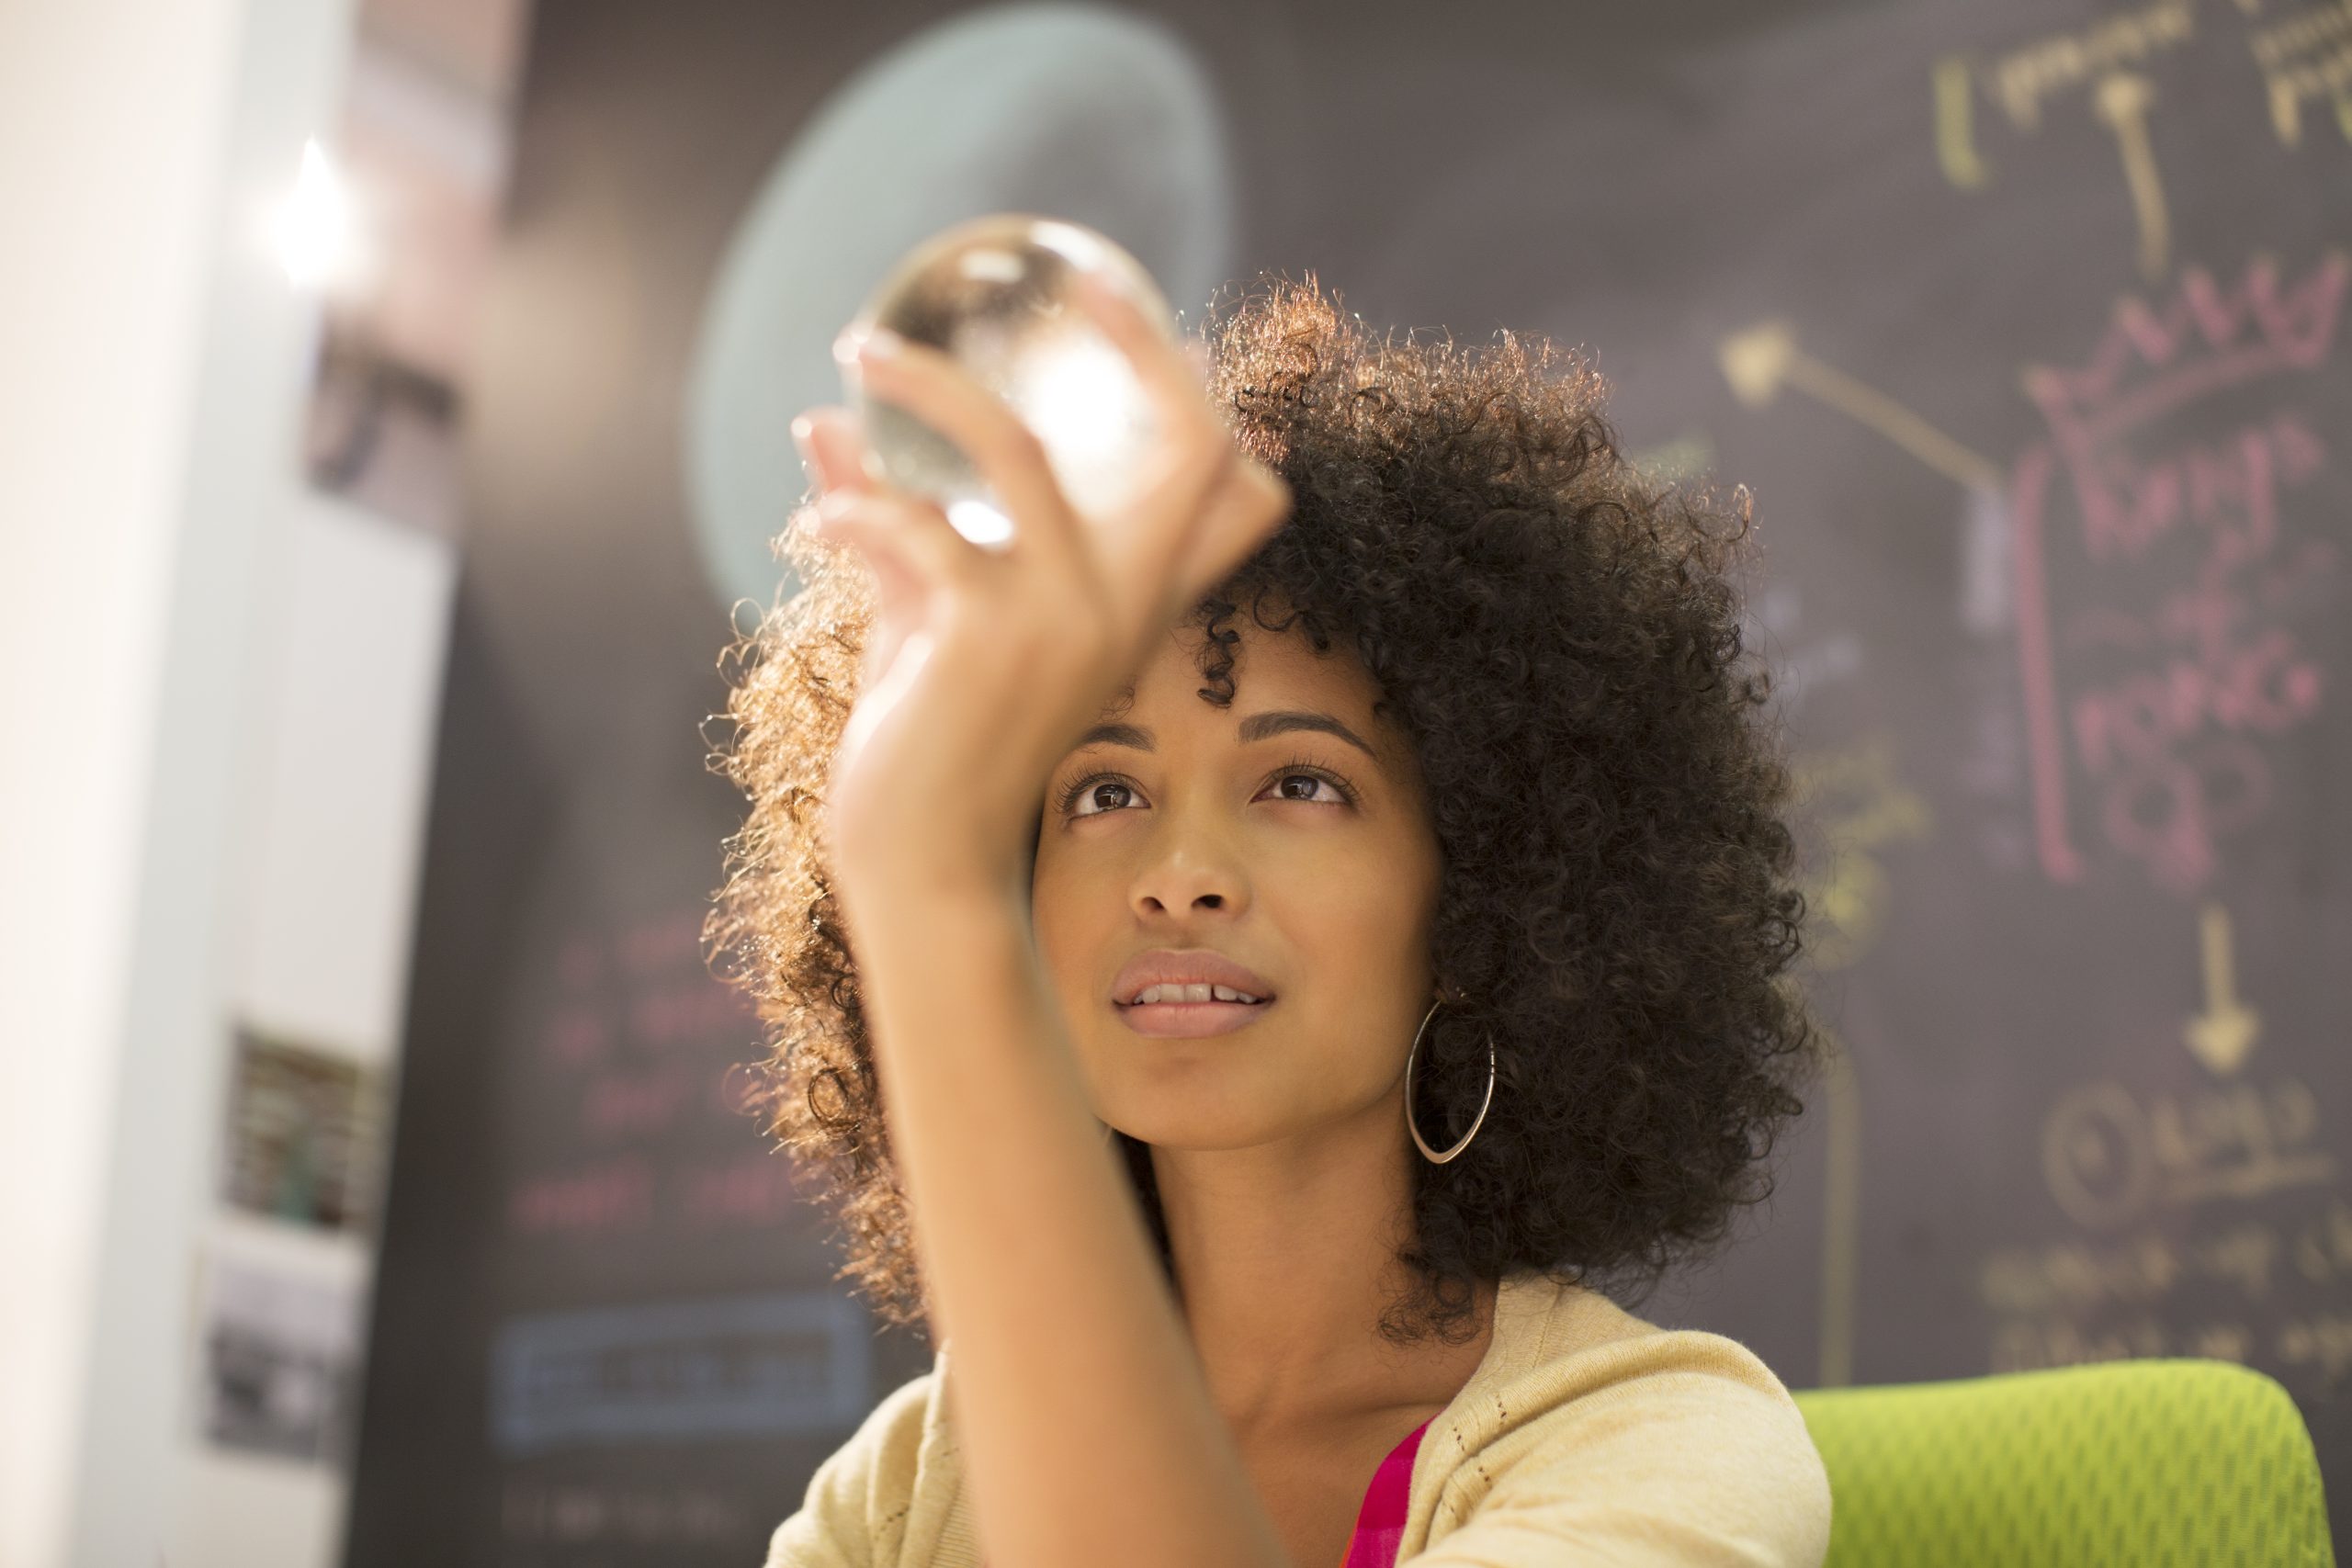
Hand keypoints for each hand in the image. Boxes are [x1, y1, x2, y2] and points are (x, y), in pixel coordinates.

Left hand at [792, 278, 1291, 900]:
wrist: (922, 866)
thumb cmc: (925, 750)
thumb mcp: (917, 617)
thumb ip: (892, 523)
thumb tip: (823, 426)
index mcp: (1130, 598)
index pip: (1230, 481)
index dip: (1201, 387)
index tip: (1124, 309)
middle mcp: (1122, 602)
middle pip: (1198, 444)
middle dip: (1141, 344)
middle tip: (1059, 281)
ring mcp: (1065, 616)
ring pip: (1018, 446)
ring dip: (927, 385)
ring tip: (852, 354)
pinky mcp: (988, 634)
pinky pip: (920, 522)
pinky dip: (855, 508)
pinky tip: (815, 527)